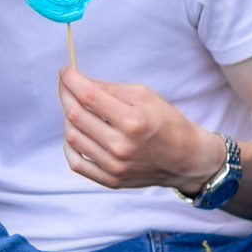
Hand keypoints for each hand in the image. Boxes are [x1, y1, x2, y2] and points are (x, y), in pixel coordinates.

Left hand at [57, 67, 223, 193]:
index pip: (89, 96)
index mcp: (133, 121)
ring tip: (76, 108)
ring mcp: (115, 166)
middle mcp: (122, 146)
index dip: (71, 80)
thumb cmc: (167, 122)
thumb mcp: (145, 96)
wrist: (187, 158)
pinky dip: (69, 145)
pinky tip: (76, 132)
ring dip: (68, 118)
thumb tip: (77, 81)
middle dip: (65, 94)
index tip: (65, 71)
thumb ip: (109, 88)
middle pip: (76, 115)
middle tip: (65, 85)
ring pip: (72, 137)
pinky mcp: (111, 180)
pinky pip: (76, 163)